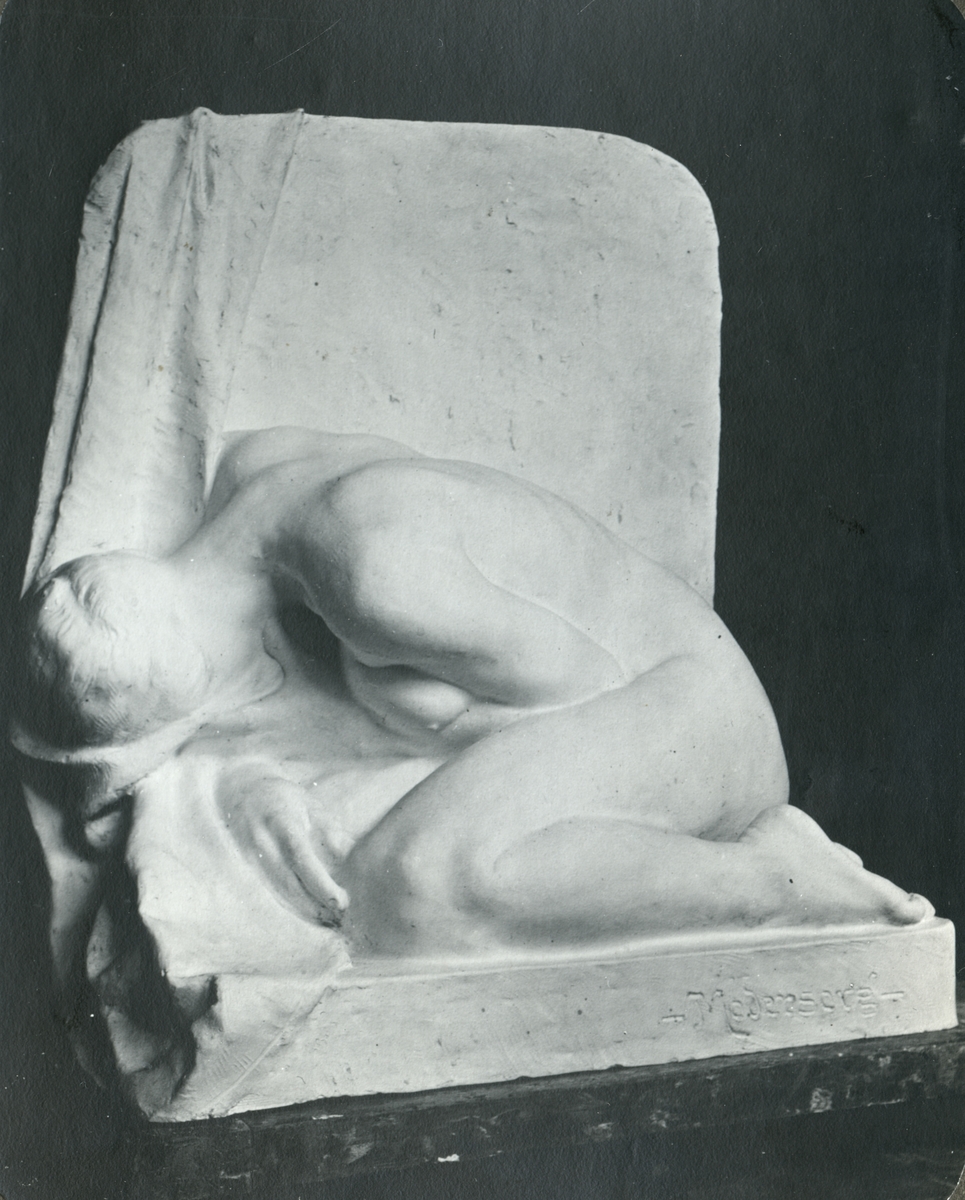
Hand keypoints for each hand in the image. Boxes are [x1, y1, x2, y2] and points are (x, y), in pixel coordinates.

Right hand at [216, 764, 349, 925]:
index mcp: (280, 822)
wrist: (236, 791)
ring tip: (331, 922)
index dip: (320, 883)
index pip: (300, 858)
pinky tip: (310, 914)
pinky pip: (271, 891)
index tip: (341, 901)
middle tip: (342, 918)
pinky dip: (291, 905)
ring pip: (278, 892)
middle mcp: (262, 843)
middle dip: (315, 906)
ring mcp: (250, 857)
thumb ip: (330, 831)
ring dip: (304, 911)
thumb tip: (353, 858)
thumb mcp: (310, 806)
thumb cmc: (283, 798)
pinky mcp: (248, 868)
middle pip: (288, 883)